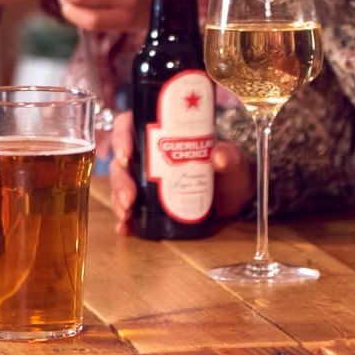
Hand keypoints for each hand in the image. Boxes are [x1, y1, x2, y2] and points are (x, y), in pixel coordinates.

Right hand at [107, 110, 253, 233]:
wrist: (236, 200)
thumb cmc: (230, 171)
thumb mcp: (233, 161)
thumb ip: (230, 156)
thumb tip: (219, 156)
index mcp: (164, 133)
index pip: (132, 125)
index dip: (122, 136)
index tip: (125, 154)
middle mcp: (150, 155)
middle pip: (123, 160)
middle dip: (120, 179)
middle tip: (128, 197)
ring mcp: (148, 181)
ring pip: (122, 184)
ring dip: (118, 199)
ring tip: (127, 215)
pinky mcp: (149, 204)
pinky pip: (131, 210)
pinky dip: (125, 220)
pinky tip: (126, 230)